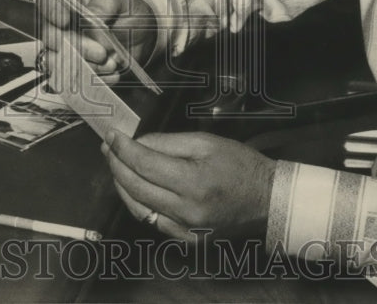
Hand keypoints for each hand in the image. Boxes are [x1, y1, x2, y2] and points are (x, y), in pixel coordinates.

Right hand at [37, 0, 156, 85]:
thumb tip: (92, 14)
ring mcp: (67, 49)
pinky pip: (73, 79)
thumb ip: (106, 2)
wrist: (143, 34)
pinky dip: (94, 79)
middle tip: (101, 52)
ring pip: (58, 62)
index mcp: (70, 0)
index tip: (65, 21)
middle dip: (76, 46)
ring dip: (84, 66)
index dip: (51, 12)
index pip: (47, 1)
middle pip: (50, 37)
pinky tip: (112, 73)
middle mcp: (62, 25)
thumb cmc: (127, 10)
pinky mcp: (76, 68)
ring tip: (111, 63)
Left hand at [102, 130, 275, 241]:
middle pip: (136, 187)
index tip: (111, 136)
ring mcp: (186, 230)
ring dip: (122, 186)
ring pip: (139, 209)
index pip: (144, 164)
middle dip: (116, 165)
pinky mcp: (188, 240)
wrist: (268, 200)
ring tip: (116, 166)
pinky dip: (140, 204)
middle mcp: (187, 211)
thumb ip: (168, 143)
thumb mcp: (206, 142)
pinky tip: (135, 189)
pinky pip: (153, 222)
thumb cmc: (240, 165)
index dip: (122, 149)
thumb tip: (138, 144)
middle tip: (108, 148)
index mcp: (194, 182)